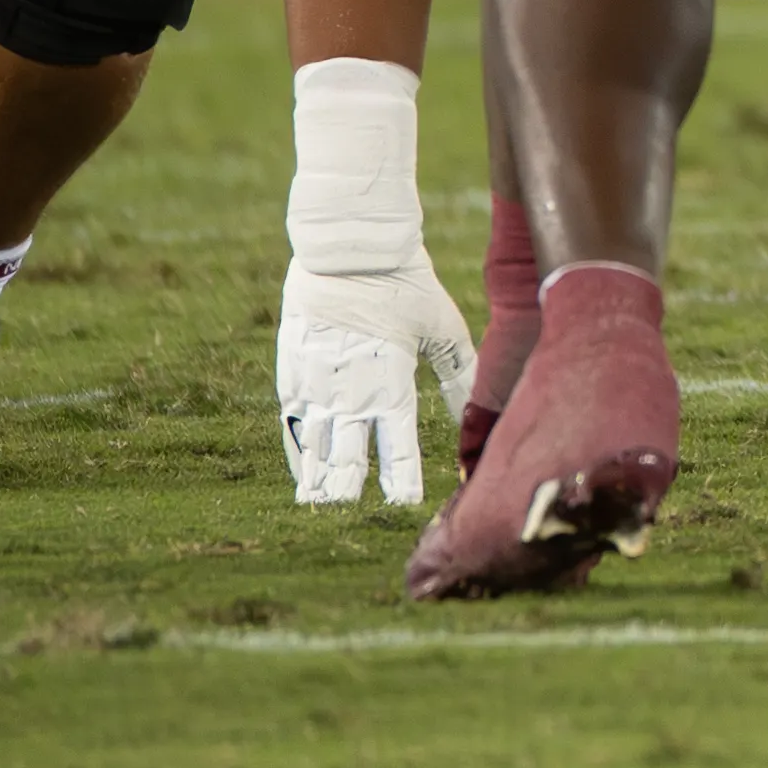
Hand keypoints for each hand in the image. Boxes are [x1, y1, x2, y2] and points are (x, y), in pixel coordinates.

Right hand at [277, 254, 474, 505]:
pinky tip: (301, 470)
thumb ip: (459, 371)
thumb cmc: (405, 283)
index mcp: (390, 387)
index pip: (397, 451)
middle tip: (354, 515)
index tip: (407, 506)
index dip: (401, 482)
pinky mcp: (291, 374)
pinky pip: (291, 425)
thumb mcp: (442, 326)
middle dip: (351, 490)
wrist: (347, 252)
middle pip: (347, 461)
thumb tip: (476, 407)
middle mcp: (349, 396)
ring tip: (319, 506)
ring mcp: (315, 387)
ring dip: (317, 480)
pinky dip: (297, 452)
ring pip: (313, 449)